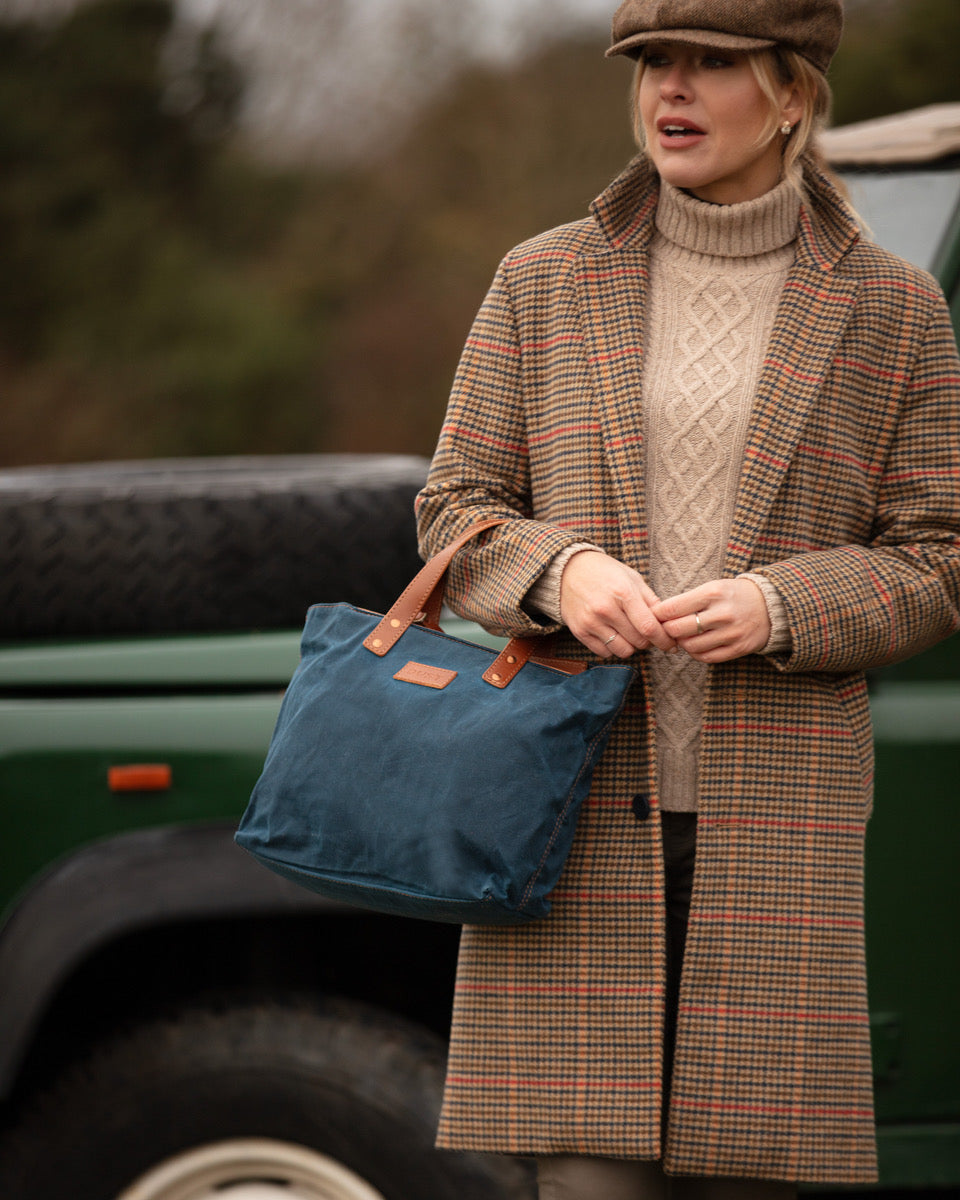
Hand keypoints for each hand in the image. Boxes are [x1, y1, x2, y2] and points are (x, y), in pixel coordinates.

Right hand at [559, 551, 676, 658]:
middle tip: (647, 633)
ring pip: (623, 651)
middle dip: (649, 641)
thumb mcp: (632, 578)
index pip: (649, 627)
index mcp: (623, 592)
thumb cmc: (605, 573)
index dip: (664, 640)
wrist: (568, 570)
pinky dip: (613, 648)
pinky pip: (605, 652)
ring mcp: (591, 622)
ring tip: (629, 633)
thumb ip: (651, 601)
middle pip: (639, 642)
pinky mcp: (579, 631)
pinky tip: (613, 634)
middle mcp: (605, 609)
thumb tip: (669, 624)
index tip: (671, 646)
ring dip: (631, 646)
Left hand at [652, 578, 770, 663]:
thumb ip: (687, 600)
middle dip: (667, 631)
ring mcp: (731, 633)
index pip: (672, 608)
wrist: (770, 606)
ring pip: (690, 646)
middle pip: (677, 629)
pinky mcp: (738, 648)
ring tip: (683, 637)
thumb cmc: (732, 595)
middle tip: (665, 629)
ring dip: (681, 643)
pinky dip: (695, 654)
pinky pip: (706, 657)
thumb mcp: (712, 588)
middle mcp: (722, 613)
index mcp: (713, 593)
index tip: (654, 616)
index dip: (657, 615)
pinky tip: (695, 646)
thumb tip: (657, 616)